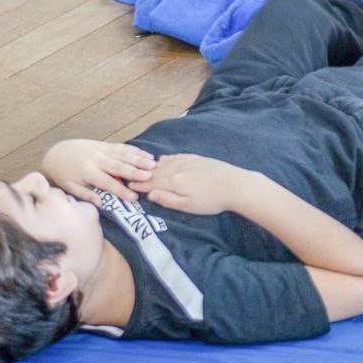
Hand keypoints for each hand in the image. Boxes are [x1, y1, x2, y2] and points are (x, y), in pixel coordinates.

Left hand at [41, 139, 156, 203]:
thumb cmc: (64, 174)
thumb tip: (102, 205)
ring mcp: (102, 150)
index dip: (121, 190)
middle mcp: (96, 159)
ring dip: (139, 159)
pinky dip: (135, 150)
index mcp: (88, 172)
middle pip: (119, 165)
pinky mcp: (105, 145)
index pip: (107, 182)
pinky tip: (146, 154)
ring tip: (154, 164)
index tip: (134, 198)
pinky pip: (122, 147)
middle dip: (135, 171)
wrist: (57, 153)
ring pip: (123, 154)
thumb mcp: (70, 187)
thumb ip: (86, 195)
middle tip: (150, 176)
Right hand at [128, 153, 250, 214]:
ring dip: (152, 166)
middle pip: (156, 171)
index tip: (128, 185)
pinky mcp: (197, 158)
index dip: (139, 185)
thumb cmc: (211, 200)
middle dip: (142, 175)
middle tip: (130, 176)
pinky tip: (163, 160)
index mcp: (174, 181)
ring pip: (165, 163)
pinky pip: (176, 157)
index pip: (151, 183)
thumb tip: (150, 194)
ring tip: (143, 169)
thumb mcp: (188, 206)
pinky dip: (166, 159)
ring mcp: (188, 161)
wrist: (235, 184)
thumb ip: (168, 200)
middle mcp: (178, 168)